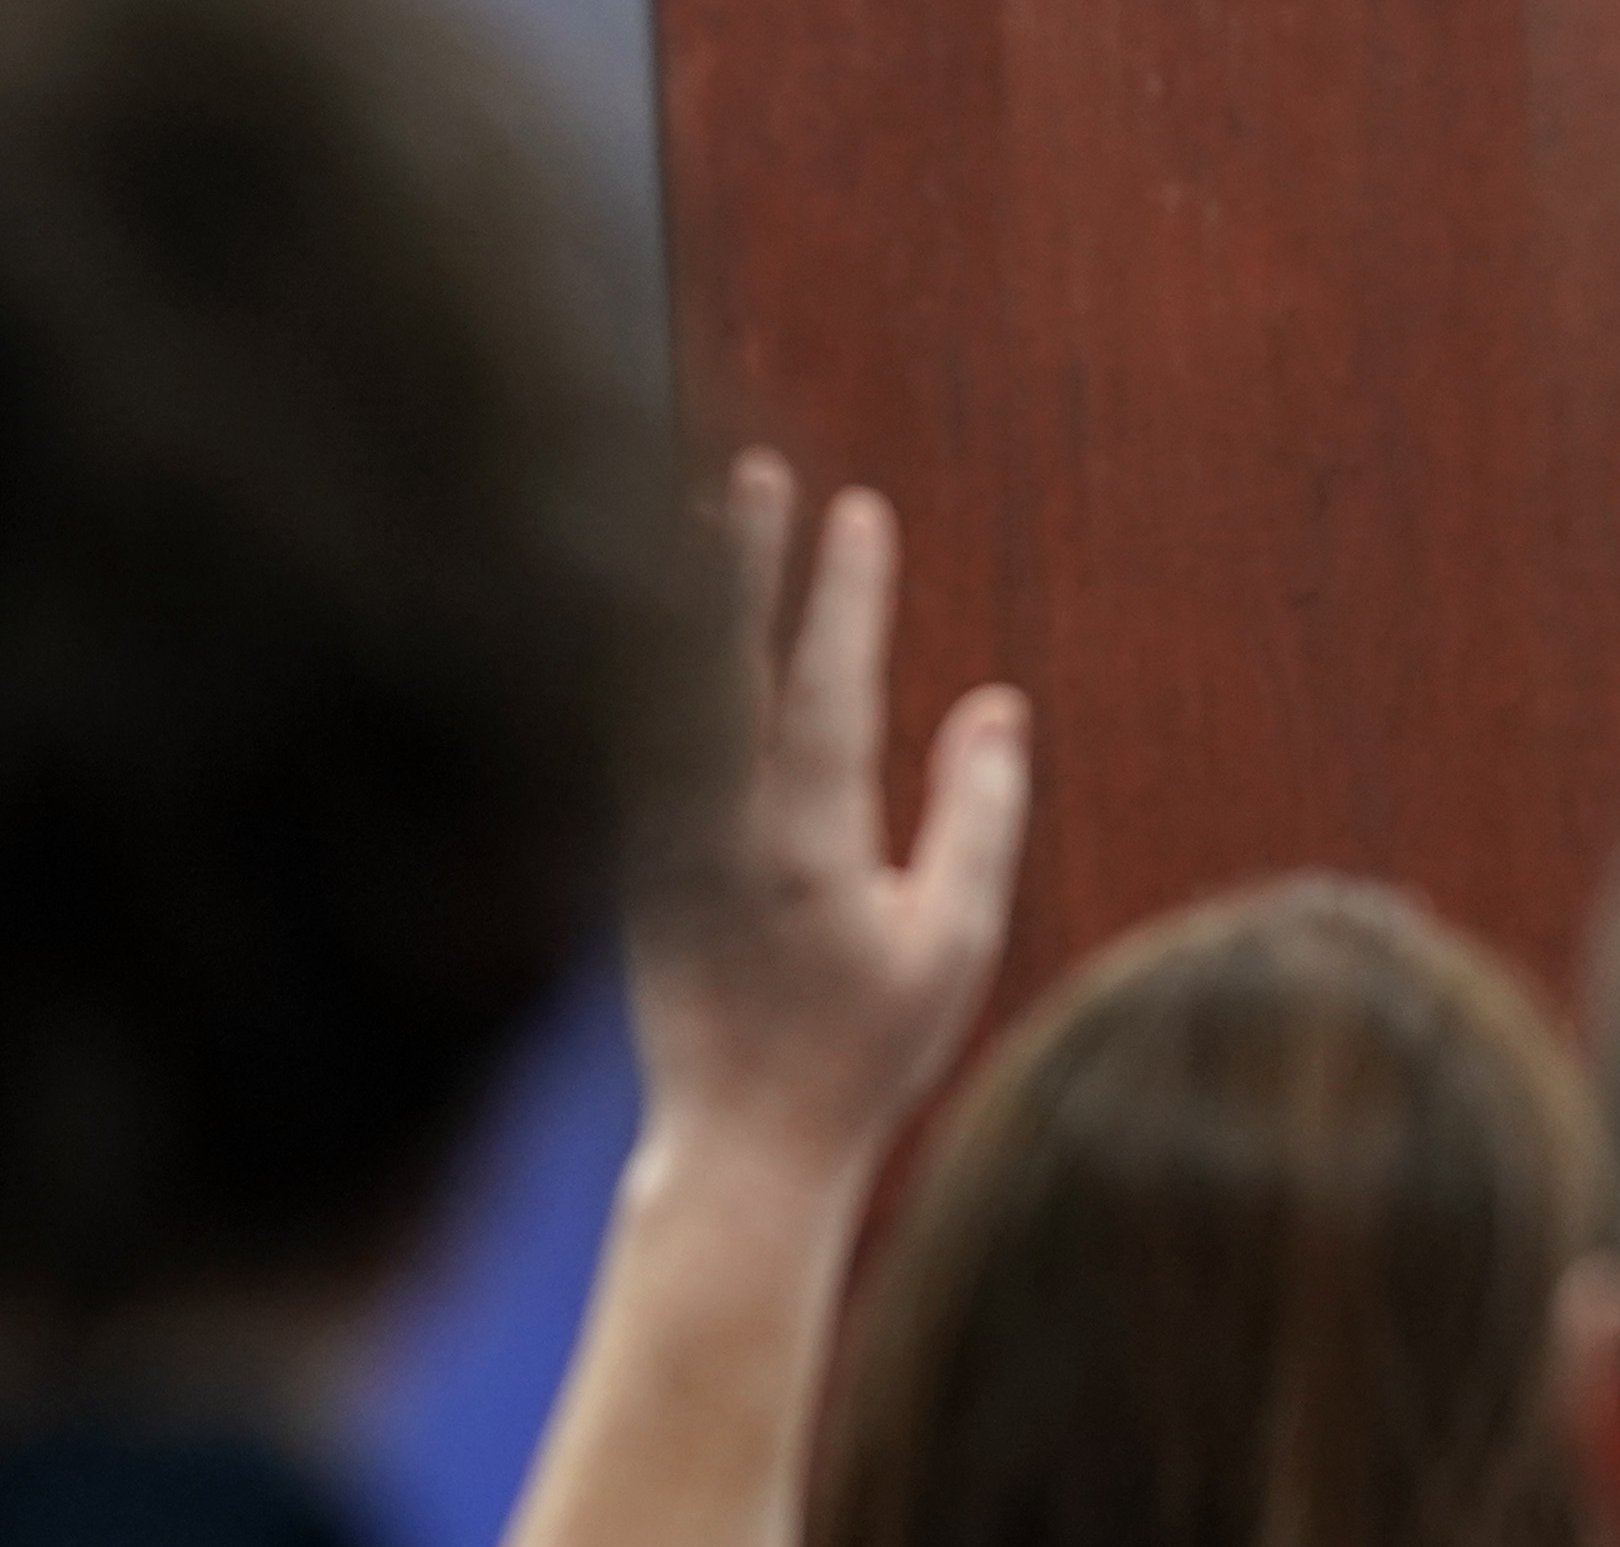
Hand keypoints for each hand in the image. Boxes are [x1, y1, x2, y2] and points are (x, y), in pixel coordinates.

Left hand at [507, 471, 1023, 1546]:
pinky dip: (640, 673)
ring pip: (661, 697)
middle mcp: (718, 836)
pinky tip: (644, 624)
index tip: (858, 510)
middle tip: (747, 472)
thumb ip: (975, 818)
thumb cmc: (862, 1053)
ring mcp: (659, 851)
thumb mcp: (951, 945)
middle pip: (718, 670)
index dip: (844, 596)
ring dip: (678, 605)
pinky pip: (630, 745)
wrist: (737, 1148)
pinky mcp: (625, 871)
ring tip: (688, 517)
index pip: (827, 690)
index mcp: (805, 849)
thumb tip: (994, 701)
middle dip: (736, 565)